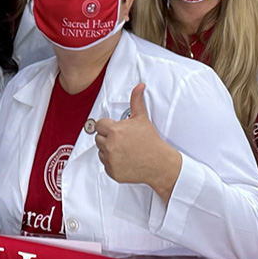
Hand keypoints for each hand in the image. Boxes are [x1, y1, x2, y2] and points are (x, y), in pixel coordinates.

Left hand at [94, 84, 181, 200]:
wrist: (159, 164)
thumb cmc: (151, 141)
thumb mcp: (142, 118)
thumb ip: (136, 101)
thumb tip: (139, 86)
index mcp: (115, 130)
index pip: (99, 125)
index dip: (107, 126)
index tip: (116, 130)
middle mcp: (110, 145)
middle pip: (98, 138)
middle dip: (107, 137)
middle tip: (122, 140)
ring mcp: (110, 160)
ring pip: (100, 151)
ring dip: (108, 150)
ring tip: (124, 150)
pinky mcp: (112, 171)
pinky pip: (105, 164)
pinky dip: (112, 163)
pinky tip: (125, 159)